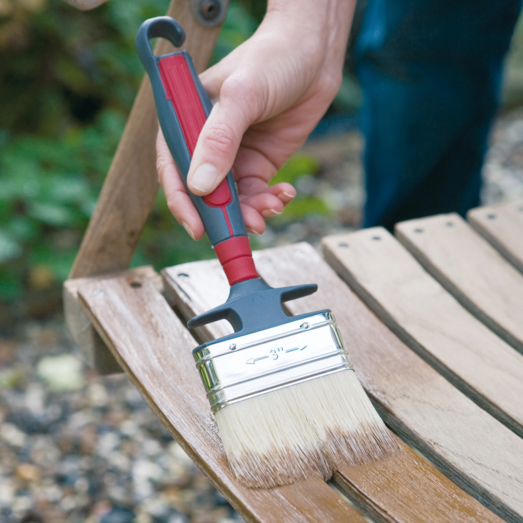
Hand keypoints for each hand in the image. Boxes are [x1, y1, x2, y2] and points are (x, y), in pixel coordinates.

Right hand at [157, 0, 354, 239]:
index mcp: (187, 121)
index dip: (181, 202)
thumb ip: (219, 140)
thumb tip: (200, 187)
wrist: (314, 52)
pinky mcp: (258, 163)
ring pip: (232, 199)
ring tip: (270, 209)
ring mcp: (233, 156)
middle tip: (244, 228)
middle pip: (203, 192)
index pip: (172, 168)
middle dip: (222, 214)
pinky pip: (257, 193)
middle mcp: (206, 143)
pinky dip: (269, 201)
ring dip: (249, 212)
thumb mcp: (242, 96)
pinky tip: (283, 195)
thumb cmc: (271, 59)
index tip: (198, 228)